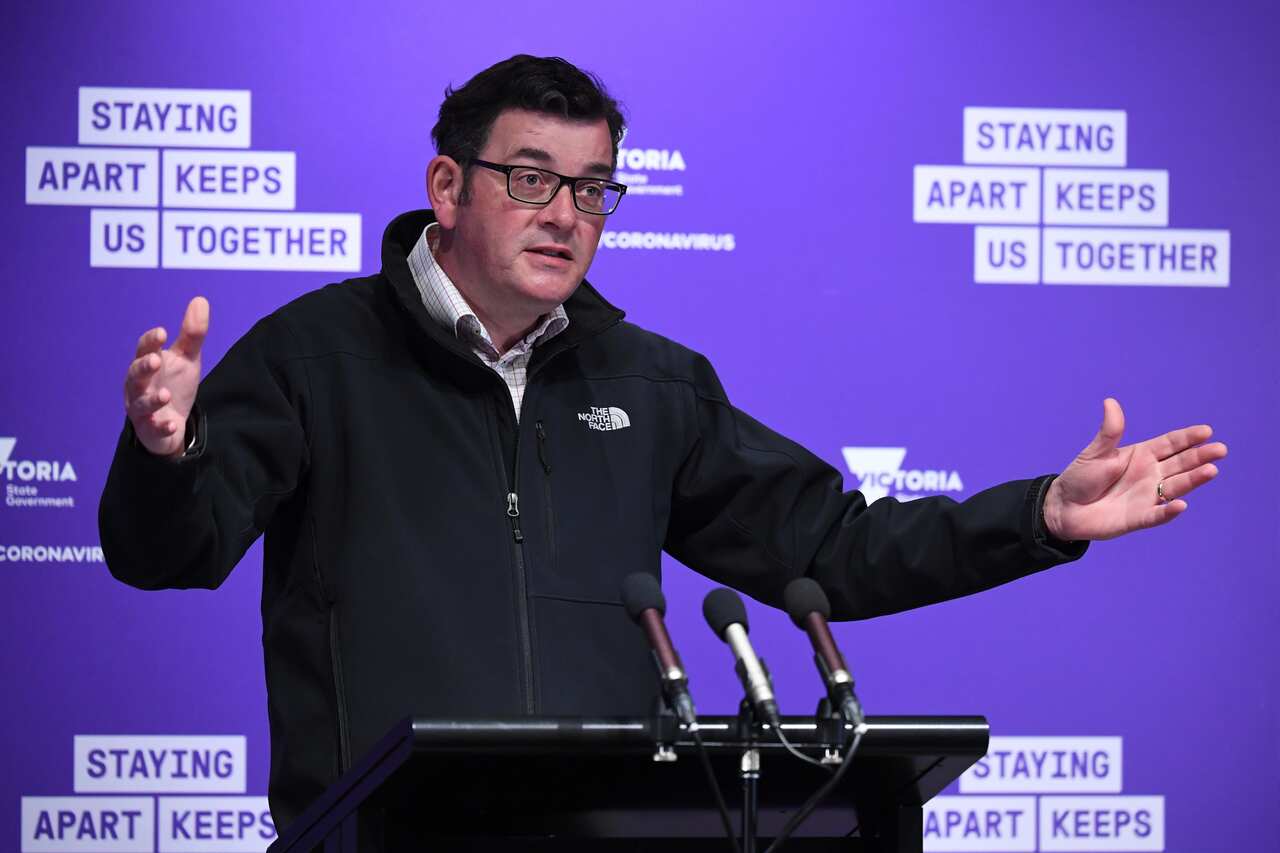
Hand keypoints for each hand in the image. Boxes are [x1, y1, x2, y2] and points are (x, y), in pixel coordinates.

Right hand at [123, 297, 208, 456]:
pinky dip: (162, 427)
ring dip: (152, 399)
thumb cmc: (174, 384)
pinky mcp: (149, 429)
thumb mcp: (186, 359)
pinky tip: (172, 425)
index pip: (144, 349)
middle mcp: (138, 385)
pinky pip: (153, 428)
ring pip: (140, 403)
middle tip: (156, 360)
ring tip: (165, 395)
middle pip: (134, 374)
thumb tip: (201, 300)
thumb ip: (192, 334)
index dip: (151, 340)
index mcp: (147, 363)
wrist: (171, 422)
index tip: (162, 332)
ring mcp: (141, 408)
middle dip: (143, 367)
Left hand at [1043, 398, 1226, 540]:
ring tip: (1211, 470)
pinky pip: (1156, 515)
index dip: (1188, 438)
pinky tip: (1180, 505)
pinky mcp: (1138, 518)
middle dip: (1200, 457)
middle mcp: (1150, 475)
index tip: (1206, 431)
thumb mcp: (1096, 452)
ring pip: (1175, 487)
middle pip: (1181, 464)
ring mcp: (1147, 497)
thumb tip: (1110, 402)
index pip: (1171, 444)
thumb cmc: (1080, 477)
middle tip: (1220, 450)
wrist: (1063, 507)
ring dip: (1193, 480)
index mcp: (1142, 455)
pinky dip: (1168, 512)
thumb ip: (1109, 431)